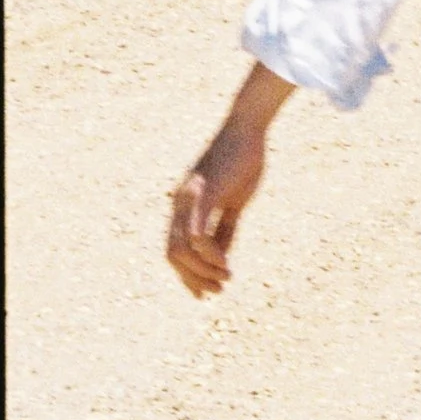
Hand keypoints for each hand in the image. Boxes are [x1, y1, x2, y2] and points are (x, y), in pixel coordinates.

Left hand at [166, 111, 268, 299]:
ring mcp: (188, 199)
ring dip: (202, 271)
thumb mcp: (235, 201)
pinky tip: (225, 262)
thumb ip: (225, 228)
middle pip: (173, 254)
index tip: (205, 291)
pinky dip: (209, 254)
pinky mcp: (202, 193)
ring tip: (224, 280)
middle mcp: (179, 204)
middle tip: (215, 292)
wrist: (247, 127)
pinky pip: (197, 234)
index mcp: (185, 205)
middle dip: (192, 279)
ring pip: (181, 249)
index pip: (176, 249)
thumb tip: (222, 259)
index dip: (187, 274)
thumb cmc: (244, 158)